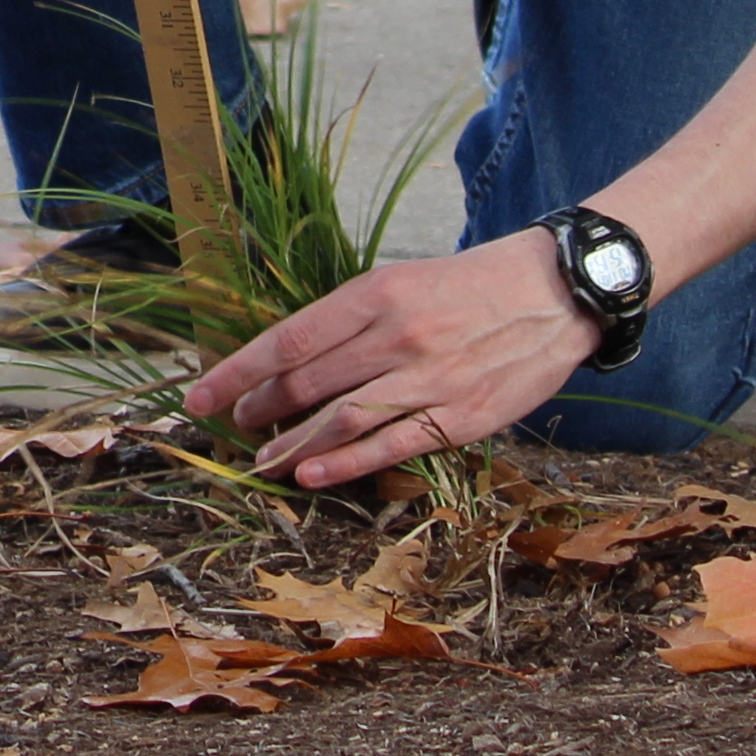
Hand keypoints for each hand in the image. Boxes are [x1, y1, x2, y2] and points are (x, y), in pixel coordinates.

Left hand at [184, 236, 601, 489]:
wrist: (556, 293)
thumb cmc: (467, 286)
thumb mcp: (400, 280)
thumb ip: (349, 319)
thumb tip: (288, 358)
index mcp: (375, 294)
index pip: (288, 339)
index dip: (237, 371)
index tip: (200, 393)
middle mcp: (397, 336)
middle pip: (307, 382)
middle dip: (258, 408)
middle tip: (232, 425)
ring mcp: (431, 379)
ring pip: (342, 419)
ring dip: (292, 445)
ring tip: (260, 461)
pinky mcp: (462, 416)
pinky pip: (394, 445)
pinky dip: (347, 464)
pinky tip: (312, 476)